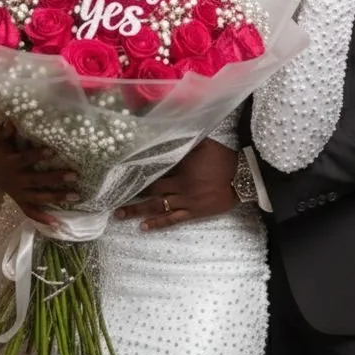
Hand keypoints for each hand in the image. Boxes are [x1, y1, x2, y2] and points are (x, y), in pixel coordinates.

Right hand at [0, 119, 79, 227]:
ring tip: (76, 196)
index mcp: (12, 163)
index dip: (38, 155)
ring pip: (39, 197)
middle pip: (37, 180)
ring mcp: (19, 192)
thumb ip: (5, 131)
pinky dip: (43, 219)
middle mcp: (16, 180)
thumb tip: (12, 119)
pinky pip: (31, 212)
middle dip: (56, 178)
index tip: (53, 151)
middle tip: (74, 176)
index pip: (26, 159)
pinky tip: (58, 224)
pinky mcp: (21, 201)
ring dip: (57, 197)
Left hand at [114, 139, 237, 230]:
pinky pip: (173, 219)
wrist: (242, 178)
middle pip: (151, 192)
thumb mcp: (204, 144)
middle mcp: (180, 187)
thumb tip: (171, 128)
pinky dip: (158, 223)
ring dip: (137, 211)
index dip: (137, 175)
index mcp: (180, 170)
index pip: (154, 173)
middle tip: (112, 200)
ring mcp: (186, 202)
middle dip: (131, 196)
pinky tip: (143, 227)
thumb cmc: (223, 159)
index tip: (120, 177)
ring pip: (157, 207)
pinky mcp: (194, 212)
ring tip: (119, 215)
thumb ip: (186, 140)